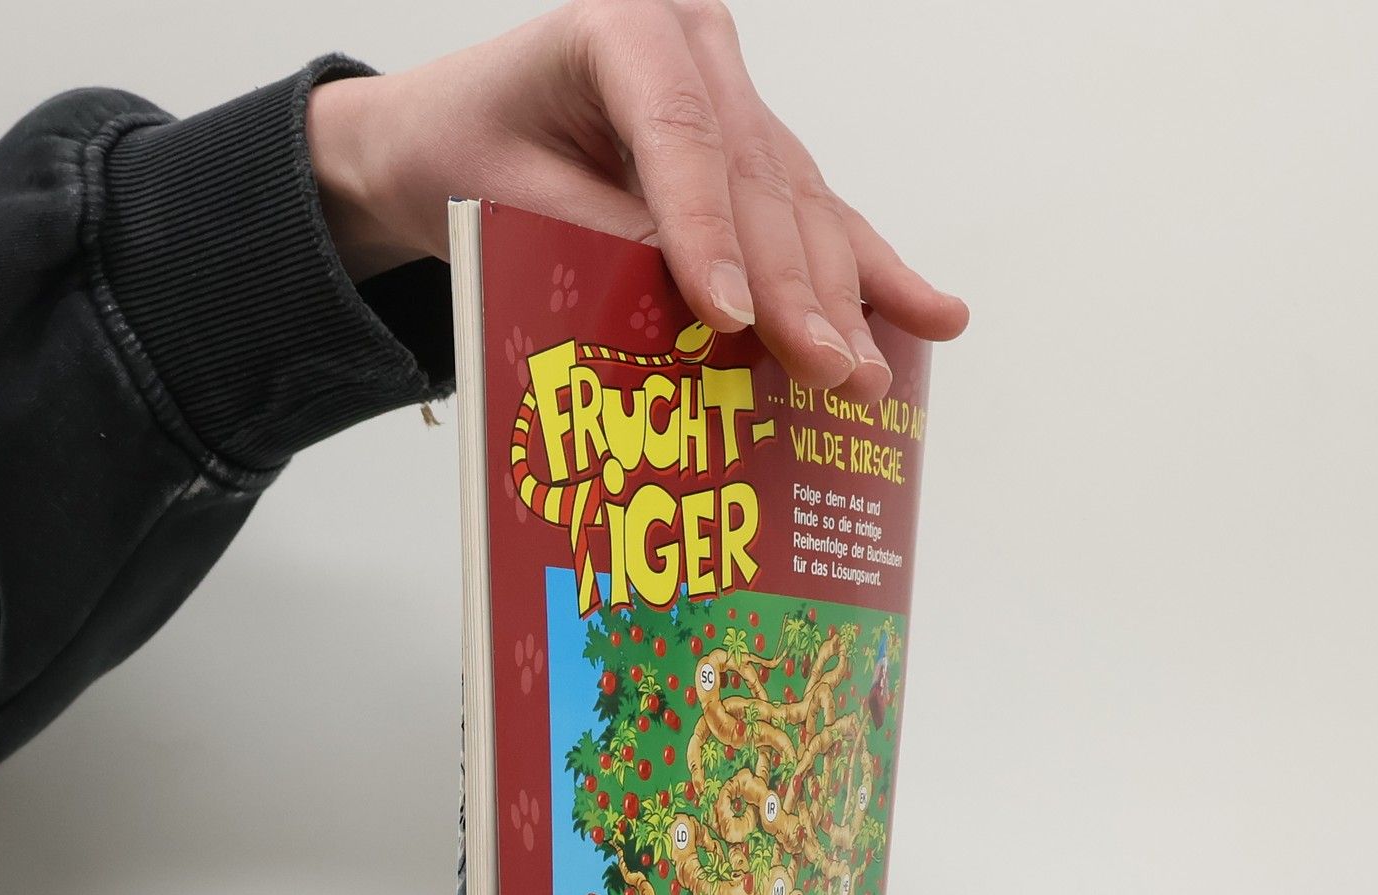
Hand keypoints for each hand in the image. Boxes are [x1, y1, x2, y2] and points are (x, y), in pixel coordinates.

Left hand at [307, 0, 967, 401]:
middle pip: (760, 176)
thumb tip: (701, 313)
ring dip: (844, 299)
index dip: (709, 232)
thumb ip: (596, 240)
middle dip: (799, 289)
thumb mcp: (503, 203)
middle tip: (831, 373)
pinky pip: (818, 212)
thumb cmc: (464, 159)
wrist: (444, 139)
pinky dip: (869, 272)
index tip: (730, 319)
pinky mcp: (754, 146)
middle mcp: (693, 45)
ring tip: (873, 375)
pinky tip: (933, 314)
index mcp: (620, 24)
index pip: (679, 133)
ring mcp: (732, 92)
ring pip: (801, 201)